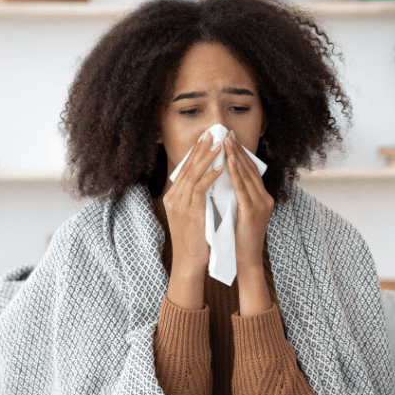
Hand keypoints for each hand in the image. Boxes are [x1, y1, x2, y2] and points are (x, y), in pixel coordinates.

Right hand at [161, 130, 224, 285]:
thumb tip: (209, 182)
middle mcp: (174, 197)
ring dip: (207, 158)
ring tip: (219, 145)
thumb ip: (196, 198)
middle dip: (200, 149)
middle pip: (187, 167)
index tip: (205, 139)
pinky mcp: (190, 211)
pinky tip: (221, 168)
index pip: (185, 169)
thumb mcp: (193, 214)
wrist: (189, 261)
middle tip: (211, 133)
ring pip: (193, 174)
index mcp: (173, 197)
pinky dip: (210, 177)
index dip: (195, 153)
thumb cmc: (195, 239)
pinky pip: (200, 189)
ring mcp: (180, 204)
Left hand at [225, 135, 274, 314]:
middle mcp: (265, 199)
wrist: (245, 260)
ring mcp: (261, 205)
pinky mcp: (252, 211)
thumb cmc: (238, 240)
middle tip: (227, 132)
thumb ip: (236, 197)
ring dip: (236, 156)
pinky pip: (242, 188)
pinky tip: (229, 161)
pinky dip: (236, 173)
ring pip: (247, 175)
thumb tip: (224, 180)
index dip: (241, 154)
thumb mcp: (239, 213)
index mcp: (262, 199)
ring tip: (226, 141)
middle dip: (238, 149)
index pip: (250, 171)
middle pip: (250, 169)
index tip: (230, 139)